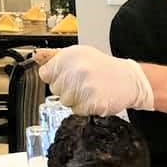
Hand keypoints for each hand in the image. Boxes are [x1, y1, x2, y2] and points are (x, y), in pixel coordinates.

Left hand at [37, 45, 153, 116]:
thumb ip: (56, 57)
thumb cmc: (104, 68)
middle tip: (83, 83)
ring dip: (76, 100)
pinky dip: (85, 108)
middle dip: (67, 89)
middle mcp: (75, 69)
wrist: (130, 80)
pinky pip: (77, 111)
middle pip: (55, 89)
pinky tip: (95, 98)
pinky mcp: (91, 102)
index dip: (56, 78)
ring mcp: (84, 87)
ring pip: (65, 101)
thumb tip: (37, 56)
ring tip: (90, 91)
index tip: (67, 77)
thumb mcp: (80, 55)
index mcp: (70, 56)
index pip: (46, 74)